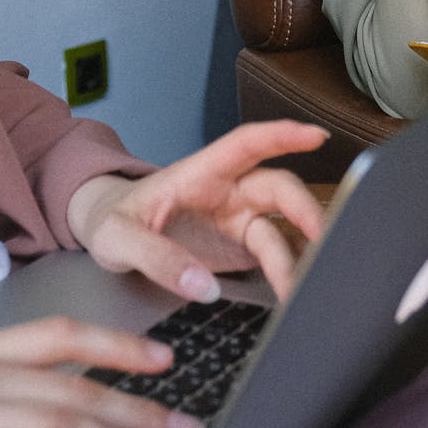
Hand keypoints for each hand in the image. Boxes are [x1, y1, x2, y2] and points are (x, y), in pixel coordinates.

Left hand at [66, 121, 328, 302]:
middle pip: (277, 189)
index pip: (245, 145)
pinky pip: (275, 256)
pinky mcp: (240, 248)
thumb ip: (156, 257)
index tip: (315, 135)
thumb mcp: (118, 236)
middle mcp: (227, 192)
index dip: (281, 136)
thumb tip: (201, 285)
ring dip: (298, 255)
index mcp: (199, 173)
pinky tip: (295, 292)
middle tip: (320, 237)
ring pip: (282, 229)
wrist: (106, 235)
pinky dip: (290, 273)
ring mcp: (238, 220)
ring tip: (302, 288)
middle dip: (304, 209)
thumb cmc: (113, 220)